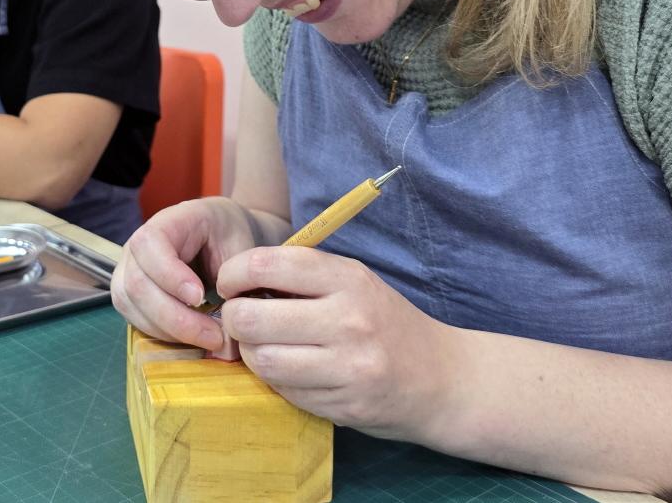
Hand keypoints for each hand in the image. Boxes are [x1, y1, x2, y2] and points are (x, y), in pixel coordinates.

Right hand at [112, 196, 259, 353]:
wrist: (222, 236)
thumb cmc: (230, 237)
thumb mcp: (239, 247)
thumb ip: (233, 281)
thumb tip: (228, 328)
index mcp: (167, 222)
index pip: (149, 244)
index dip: (169, 275)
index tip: (200, 297)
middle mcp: (138, 246)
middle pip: (137, 283)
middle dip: (175, 317)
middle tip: (215, 336)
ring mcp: (128, 271)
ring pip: (132, 306)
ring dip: (171, 331)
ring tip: (210, 338)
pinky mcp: (130, 296)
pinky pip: (137, 319)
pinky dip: (166, 334)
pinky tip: (194, 336)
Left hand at [216, 246, 457, 438]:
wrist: (442, 378)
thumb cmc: (385, 322)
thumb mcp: (353, 281)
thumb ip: (302, 276)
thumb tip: (238, 279)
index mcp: (348, 279)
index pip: (267, 265)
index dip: (233, 273)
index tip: (229, 284)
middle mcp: (348, 320)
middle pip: (252, 318)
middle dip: (234, 319)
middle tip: (241, 320)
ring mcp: (348, 367)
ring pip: (262, 360)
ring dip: (252, 354)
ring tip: (264, 345)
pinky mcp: (344, 406)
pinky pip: (284, 391)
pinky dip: (277, 381)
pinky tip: (292, 371)